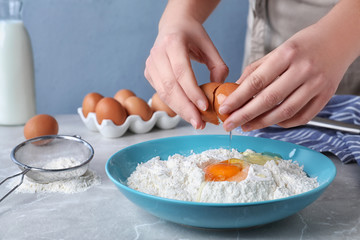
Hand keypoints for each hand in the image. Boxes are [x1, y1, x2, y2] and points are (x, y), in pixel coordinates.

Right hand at [144, 1, 228, 128]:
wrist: (173, 25)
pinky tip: (187, 113)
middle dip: (185, 108)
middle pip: (170, 86)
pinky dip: (175, 105)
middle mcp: (157, 53)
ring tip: (195, 122)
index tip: (204, 107)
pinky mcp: (149, 73)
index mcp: (172, 42)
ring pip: (163, 93)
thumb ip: (217, 66)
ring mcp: (150, 64)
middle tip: (200, 123)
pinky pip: (161, 93)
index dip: (192, 91)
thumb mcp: (209, 45)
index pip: (182, 72)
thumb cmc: (192, 35)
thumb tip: (219, 91)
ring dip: (180, 110)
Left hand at [220, 1, 359, 131]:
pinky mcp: (326, 96)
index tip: (225, 108)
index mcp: (286, 55)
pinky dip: (284, 123)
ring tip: (247, 126)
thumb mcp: (277, 50)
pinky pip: (302, 117)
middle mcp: (303, 70)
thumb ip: (256, 70)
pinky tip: (271, 122)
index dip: (238, 98)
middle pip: (269, 100)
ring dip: (262, 123)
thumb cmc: (304, 45)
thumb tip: (236, 89)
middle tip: (230, 123)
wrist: (338, 39)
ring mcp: (316, 85)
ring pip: (285, 112)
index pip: (257, 81)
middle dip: (245, 115)